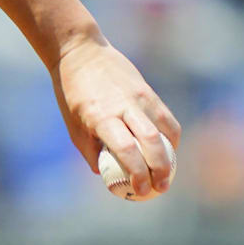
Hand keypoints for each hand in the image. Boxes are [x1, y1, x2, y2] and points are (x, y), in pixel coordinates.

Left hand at [53, 38, 181, 196]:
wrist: (80, 52)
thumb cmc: (72, 93)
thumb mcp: (73, 124)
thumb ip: (90, 150)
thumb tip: (105, 175)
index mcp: (100, 116)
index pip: (126, 149)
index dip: (137, 173)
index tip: (139, 191)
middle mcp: (123, 106)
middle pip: (152, 143)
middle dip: (160, 170)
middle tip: (160, 188)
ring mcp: (140, 97)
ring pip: (166, 131)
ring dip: (171, 156)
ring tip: (167, 174)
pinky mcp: (149, 92)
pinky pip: (167, 119)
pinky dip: (171, 138)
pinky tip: (167, 151)